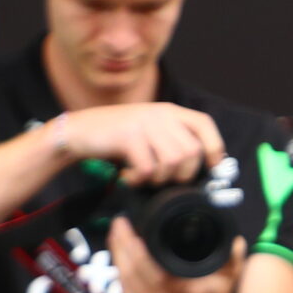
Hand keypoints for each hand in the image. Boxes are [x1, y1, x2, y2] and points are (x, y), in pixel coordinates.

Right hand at [56, 103, 225, 184]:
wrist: (78, 131)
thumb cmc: (116, 138)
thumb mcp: (149, 132)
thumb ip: (172, 141)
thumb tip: (201, 166)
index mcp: (169, 111)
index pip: (204, 124)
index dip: (214, 147)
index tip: (212, 166)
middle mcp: (160, 114)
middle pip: (192, 151)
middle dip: (181, 174)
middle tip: (161, 179)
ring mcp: (144, 123)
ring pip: (173, 161)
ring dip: (159, 178)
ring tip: (143, 177)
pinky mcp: (128, 136)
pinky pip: (148, 168)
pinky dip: (139, 180)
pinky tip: (128, 177)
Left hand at [110, 218, 241, 292]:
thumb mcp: (230, 277)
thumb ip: (233, 257)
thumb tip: (234, 239)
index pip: (152, 271)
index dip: (135, 250)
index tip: (129, 228)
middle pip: (132, 273)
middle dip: (121, 245)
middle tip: (119, 224)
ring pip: (125, 281)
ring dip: (117, 256)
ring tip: (116, 235)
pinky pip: (125, 291)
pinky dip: (120, 271)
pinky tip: (119, 256)